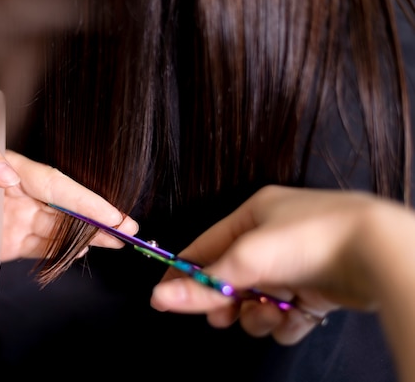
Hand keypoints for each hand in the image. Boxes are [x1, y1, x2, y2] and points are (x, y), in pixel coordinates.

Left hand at [0, 137, 136, 265]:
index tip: (110, 212)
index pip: (54, 185)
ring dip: (88, 235)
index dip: (84, 198)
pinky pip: (43, 247)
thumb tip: (14, 176)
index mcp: (9, 172)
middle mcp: (19, 195)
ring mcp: (16, 221)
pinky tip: (85, 252)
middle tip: (129, 229)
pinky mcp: (9, 244)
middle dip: (98, 216)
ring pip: (60, 228)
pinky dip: (65, 250)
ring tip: (118, 242)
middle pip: (65, 206)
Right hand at [150, 185, 392, 344]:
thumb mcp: (247, 259)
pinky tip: (293, 318)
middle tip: (222, 316)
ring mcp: (296, 264)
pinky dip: (286, 322)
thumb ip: (204, 283)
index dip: (185, 273)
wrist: (376, 250)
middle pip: (232, 279)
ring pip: (258, 301)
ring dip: (258, 314)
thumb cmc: (313, 236)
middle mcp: (273, 239)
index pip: (206, 247)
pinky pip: (287, 314)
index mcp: (253, 216)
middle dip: (227, 301)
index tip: (164, 298)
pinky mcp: (317, 289)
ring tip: (268, 313)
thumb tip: (163, 296)